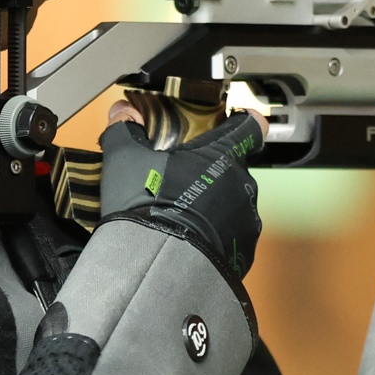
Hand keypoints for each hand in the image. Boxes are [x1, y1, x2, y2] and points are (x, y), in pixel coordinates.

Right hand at [100, 105, 264, 276]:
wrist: (159, 261)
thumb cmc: (148, 205)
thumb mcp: (125, 158)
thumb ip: (125, 129)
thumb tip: (122, 112)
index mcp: (223, 154)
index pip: (252, 125)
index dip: (246, 121)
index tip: (237, 122)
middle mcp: (243, 184)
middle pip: (234, 168)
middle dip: (212, 172)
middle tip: (182, 180)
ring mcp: (247, 219)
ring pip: (233, 203)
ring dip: (214, 206)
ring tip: (182, 215)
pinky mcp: (244, 250)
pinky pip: (232, 236)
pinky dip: (216, 236)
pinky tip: (190, 239)